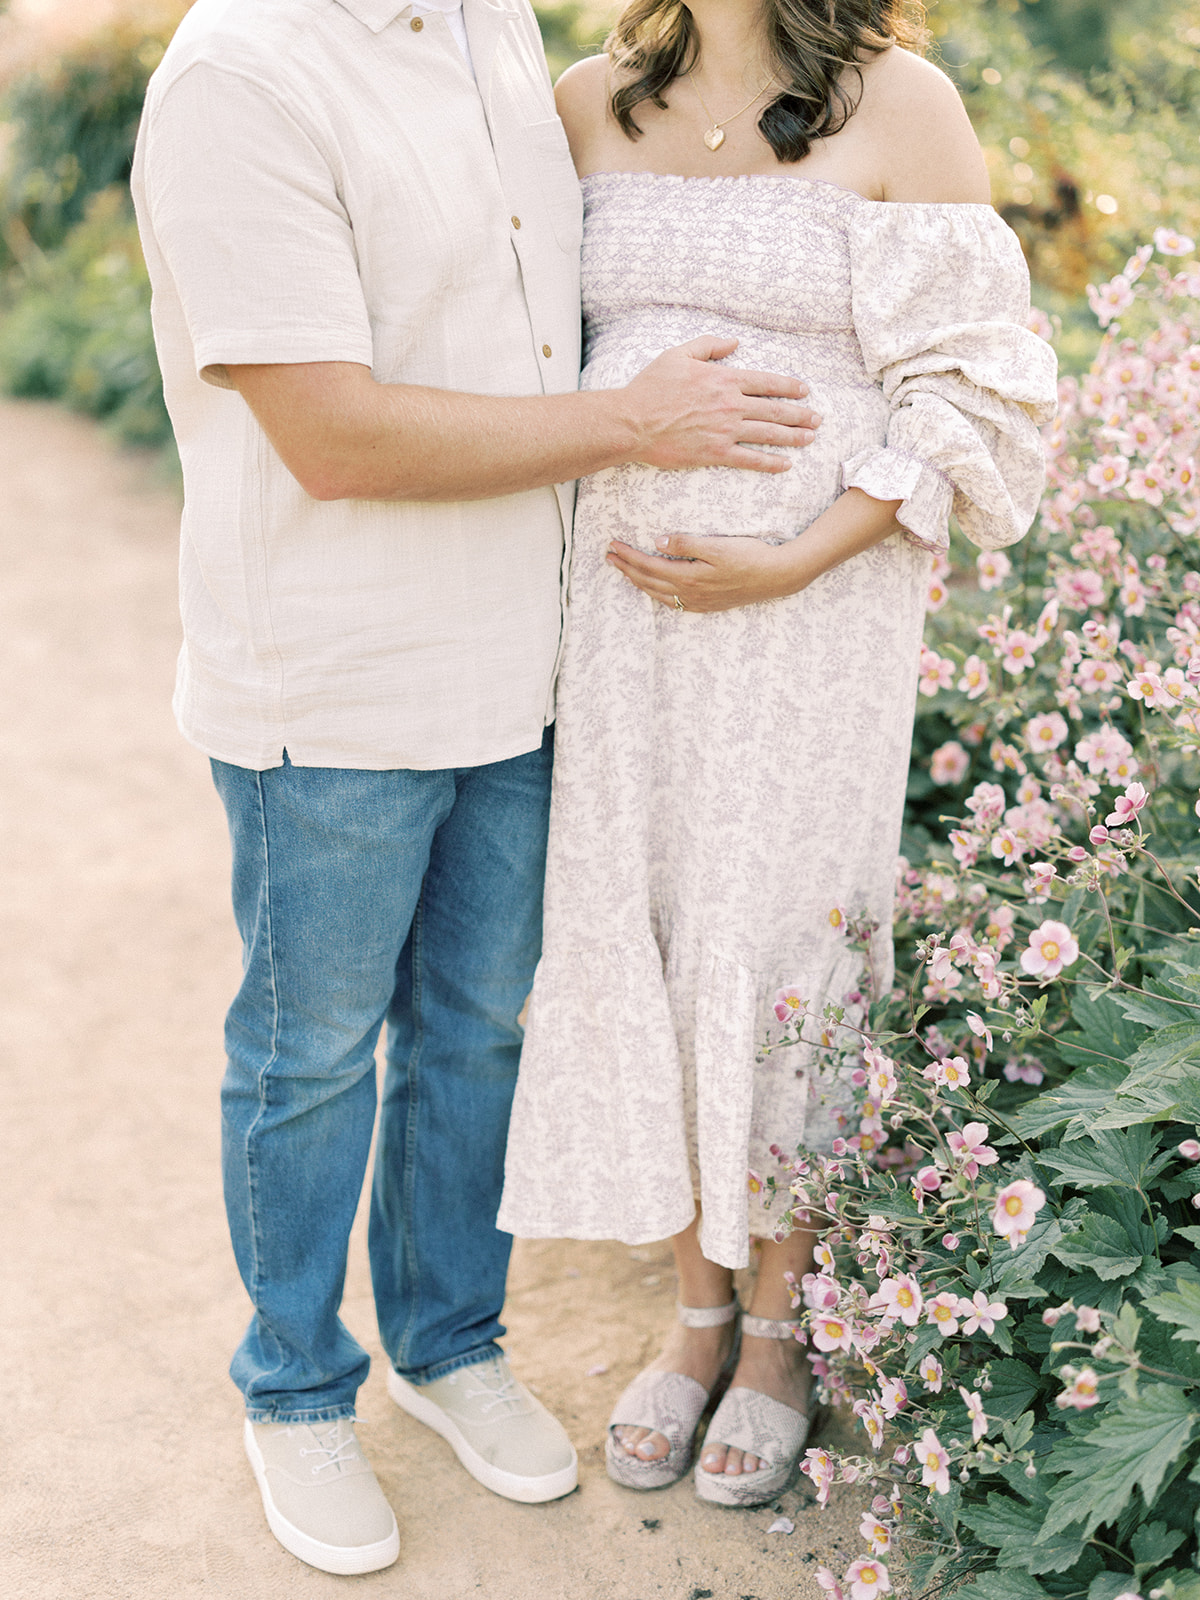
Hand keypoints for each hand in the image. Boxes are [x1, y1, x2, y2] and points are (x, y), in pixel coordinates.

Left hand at [606, 533, 805, 611]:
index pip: (648, 566)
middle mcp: (689, 593)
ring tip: (624, 572)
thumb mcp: (718, 545)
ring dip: (638, 582)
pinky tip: (654, 590)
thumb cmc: (750, 556)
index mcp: (688, 577)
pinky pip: (673, 603)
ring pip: (658, 594)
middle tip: (609, 557)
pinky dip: (657, 595)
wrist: (777, 577)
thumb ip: (686, 544)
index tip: (612, 545)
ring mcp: (698, 602)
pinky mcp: (707, 605)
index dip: (628, 556)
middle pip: (648, 581)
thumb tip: (658, 542)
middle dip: (626, 569)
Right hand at [618, 337, 820, 474]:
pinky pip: (750, 459)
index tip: (804, 391)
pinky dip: (770, 462)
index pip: (766, 382)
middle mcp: (730, 404)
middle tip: (817, 419)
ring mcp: (725, 430)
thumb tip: (735, 342)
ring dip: (793, 437)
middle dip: (800, 414)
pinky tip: (785, 465)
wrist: (633, 421)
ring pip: (768, 434)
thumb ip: (709, 346)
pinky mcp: (715, 453)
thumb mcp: (678, 355)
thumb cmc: (651, 387)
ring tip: (810, 439)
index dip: (789, 386)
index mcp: (724, 378)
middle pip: (774, 409)